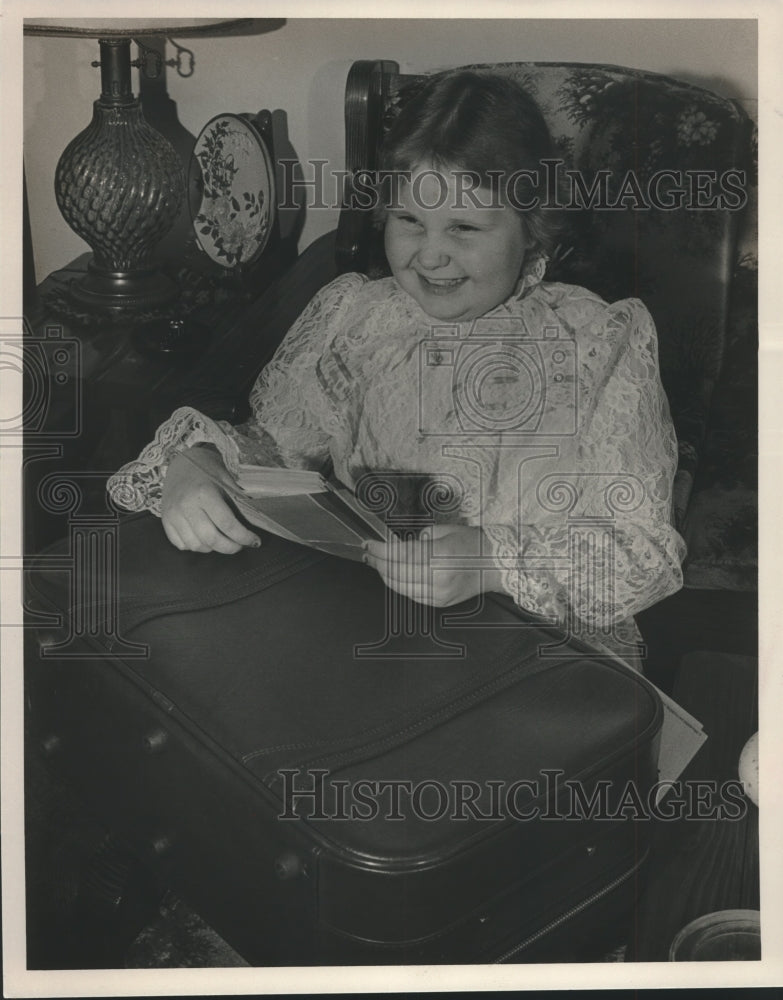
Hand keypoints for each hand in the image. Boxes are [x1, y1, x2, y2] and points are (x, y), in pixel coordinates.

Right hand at [160, 448, 261, 553]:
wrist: (181, 463)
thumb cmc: (207, 470)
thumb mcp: (227, 478)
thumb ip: (239, 499)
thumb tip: (258, 521)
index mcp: (204, 493)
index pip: (227, 524)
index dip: (244, 537)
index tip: (255, 541)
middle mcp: (186, 505)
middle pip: (211, 539)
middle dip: (230, 547)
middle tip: (241, 545)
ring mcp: (173, 514)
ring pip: (196, 545)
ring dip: (213, 548)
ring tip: (224, 540)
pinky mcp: (165, 520)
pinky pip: (182, 544)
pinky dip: (196, 546)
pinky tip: (206, 538)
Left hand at [364, 524, 502, 606]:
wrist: (495, 564)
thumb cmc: (473, 544)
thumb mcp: (444, 531)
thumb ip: (418, 540)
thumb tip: (396, 546)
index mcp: (440, 556)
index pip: (400, 554)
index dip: (380, 549)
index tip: (368, 544)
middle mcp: (438, 578)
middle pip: (395, 573)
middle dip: (377, 562)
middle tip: (369, 553)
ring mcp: (438, 594)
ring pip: (399, 587)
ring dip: (385, 575)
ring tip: (377, 563)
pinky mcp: (438, 603)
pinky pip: (410, 595)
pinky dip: (398, 584)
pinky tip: (394, 574)